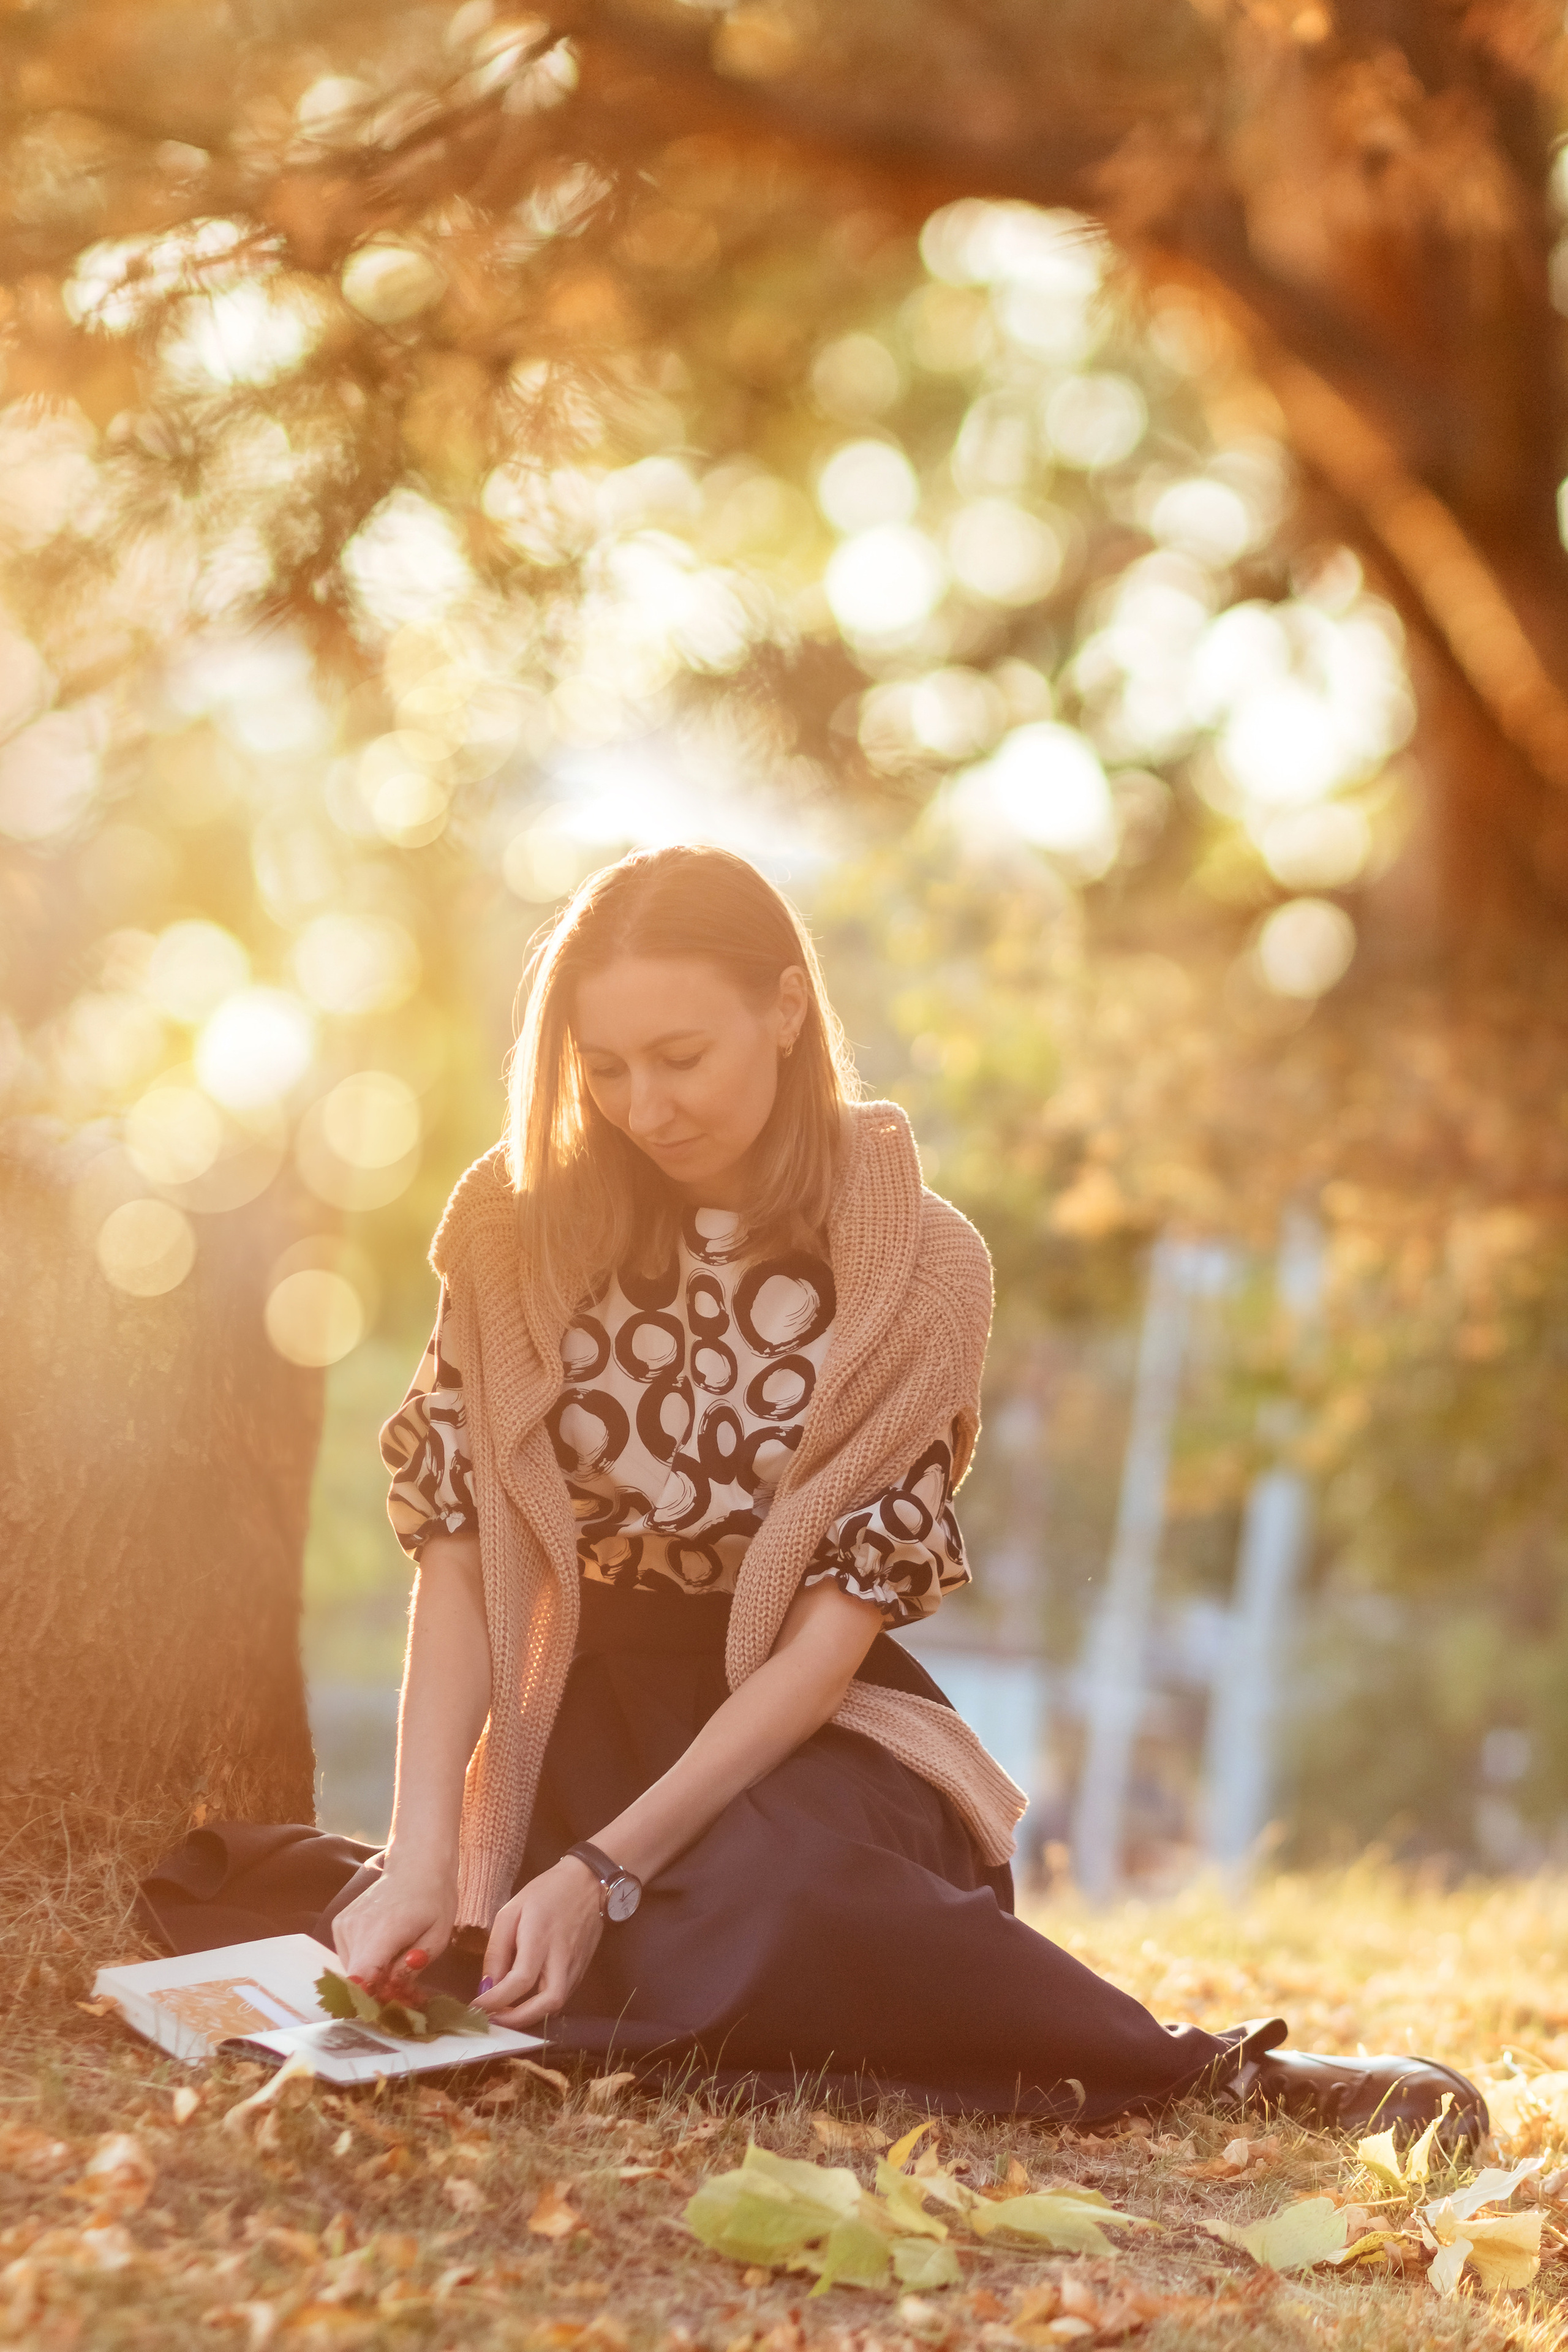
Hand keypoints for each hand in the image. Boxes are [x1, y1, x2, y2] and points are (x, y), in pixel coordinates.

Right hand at [331, 1853, 455, 1995]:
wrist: (416, 1865)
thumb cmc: (433, 1899)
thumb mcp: (438, 1935)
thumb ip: (415, 1965)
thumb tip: (394, 1987)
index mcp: (381, 1932)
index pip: (360, 1979)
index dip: (373, 2000)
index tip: (391, 2004)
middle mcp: (354, 1929)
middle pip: (356, 1980)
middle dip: (377, 1990)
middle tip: (403, 1987)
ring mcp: (342, 1926)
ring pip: (351, 1971)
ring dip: (371, 1976)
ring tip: (396, 1963)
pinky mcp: (339, 1924)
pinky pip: (348, 1957)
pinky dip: (364, 1961)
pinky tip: (383, 1950)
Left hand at [476, 1857, 603, 2029]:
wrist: (588, 1883)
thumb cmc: (546, 1892)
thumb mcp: (511, 1911)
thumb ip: (498, 1949)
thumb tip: (488, 1984)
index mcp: (541, 1938)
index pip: (520, 1981)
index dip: (496, 2000)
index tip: (476, 2007)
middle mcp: (562, 1957)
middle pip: (548, 2003)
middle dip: (519, 2020)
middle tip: (494, 2020)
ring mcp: (576, 1965)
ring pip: (557, 2005)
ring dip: (530, 2016)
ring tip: (506, 2013)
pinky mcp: (582, 1969)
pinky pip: (562, 1995)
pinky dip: (542, 2005)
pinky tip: (525, 2001)